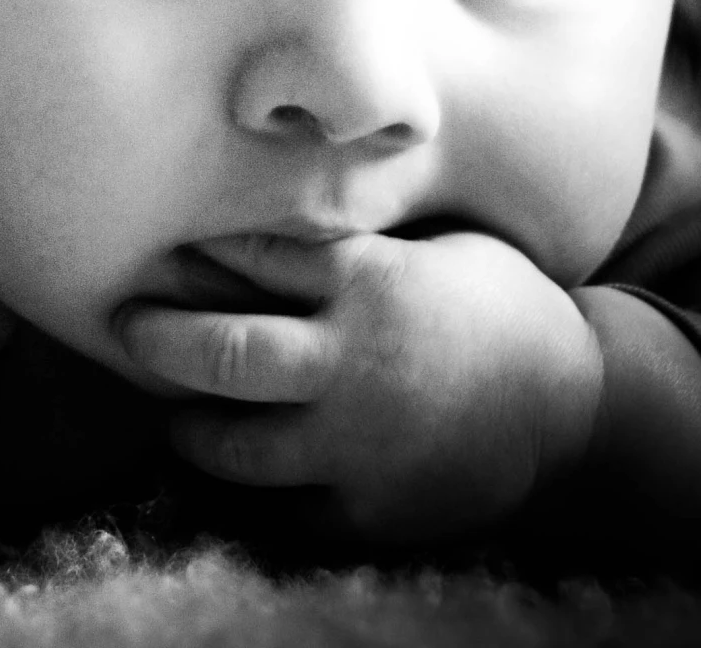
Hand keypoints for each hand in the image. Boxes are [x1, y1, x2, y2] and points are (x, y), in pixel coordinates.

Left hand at [118, 230, 603, 541]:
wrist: (576, 403)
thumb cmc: (485, 299)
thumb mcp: (418, 246)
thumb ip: (341, 236)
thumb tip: (246, 188)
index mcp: (368, 282)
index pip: (249, 257)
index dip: (190, 250)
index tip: (152, 244)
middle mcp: (356, 362)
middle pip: (226, 352)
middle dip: (158, 340)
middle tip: (123, 326)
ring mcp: (362, 444)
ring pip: (237, 446)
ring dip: (191, 429)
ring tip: (176, 416)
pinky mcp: (373, 511)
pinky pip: (285, 510)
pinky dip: (255, 494)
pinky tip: (237, 470)